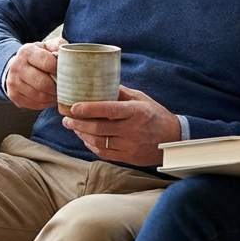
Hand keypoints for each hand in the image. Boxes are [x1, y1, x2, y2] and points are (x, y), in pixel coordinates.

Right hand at [4, 39, 66, 110]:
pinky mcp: (14, 96)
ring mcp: (13, 82)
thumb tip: (67, 54)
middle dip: (57, 88)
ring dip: (52, 97)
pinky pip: (34, 104)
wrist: (17, 65)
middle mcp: (17, 66)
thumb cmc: (38, 56)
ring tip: (59, 93)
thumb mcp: (47, 46)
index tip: (67, 72)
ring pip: (39, 96)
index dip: (60, 70)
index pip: (48, 63)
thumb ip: (58, 46)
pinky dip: (45, 103)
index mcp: (26, 52)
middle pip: (43, 83)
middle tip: (66, 88)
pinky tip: (50, 98)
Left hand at [61, 86, 180, 165]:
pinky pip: (104, 153)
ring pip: (98, 142)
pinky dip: (91, 145)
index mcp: (136, 112)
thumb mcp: (141, 99)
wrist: (173, 140)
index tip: (73, 107)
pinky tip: (85, 138)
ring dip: (82, 134)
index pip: (108, 110)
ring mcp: (129, 146)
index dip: (89, 108)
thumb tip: (100, 82)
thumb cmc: (156, 115)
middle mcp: (132, 130)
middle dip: (78, 123)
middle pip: (99, 128)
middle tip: (66, 118)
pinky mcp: (128, 157)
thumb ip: (121, 92)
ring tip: (72, 126)